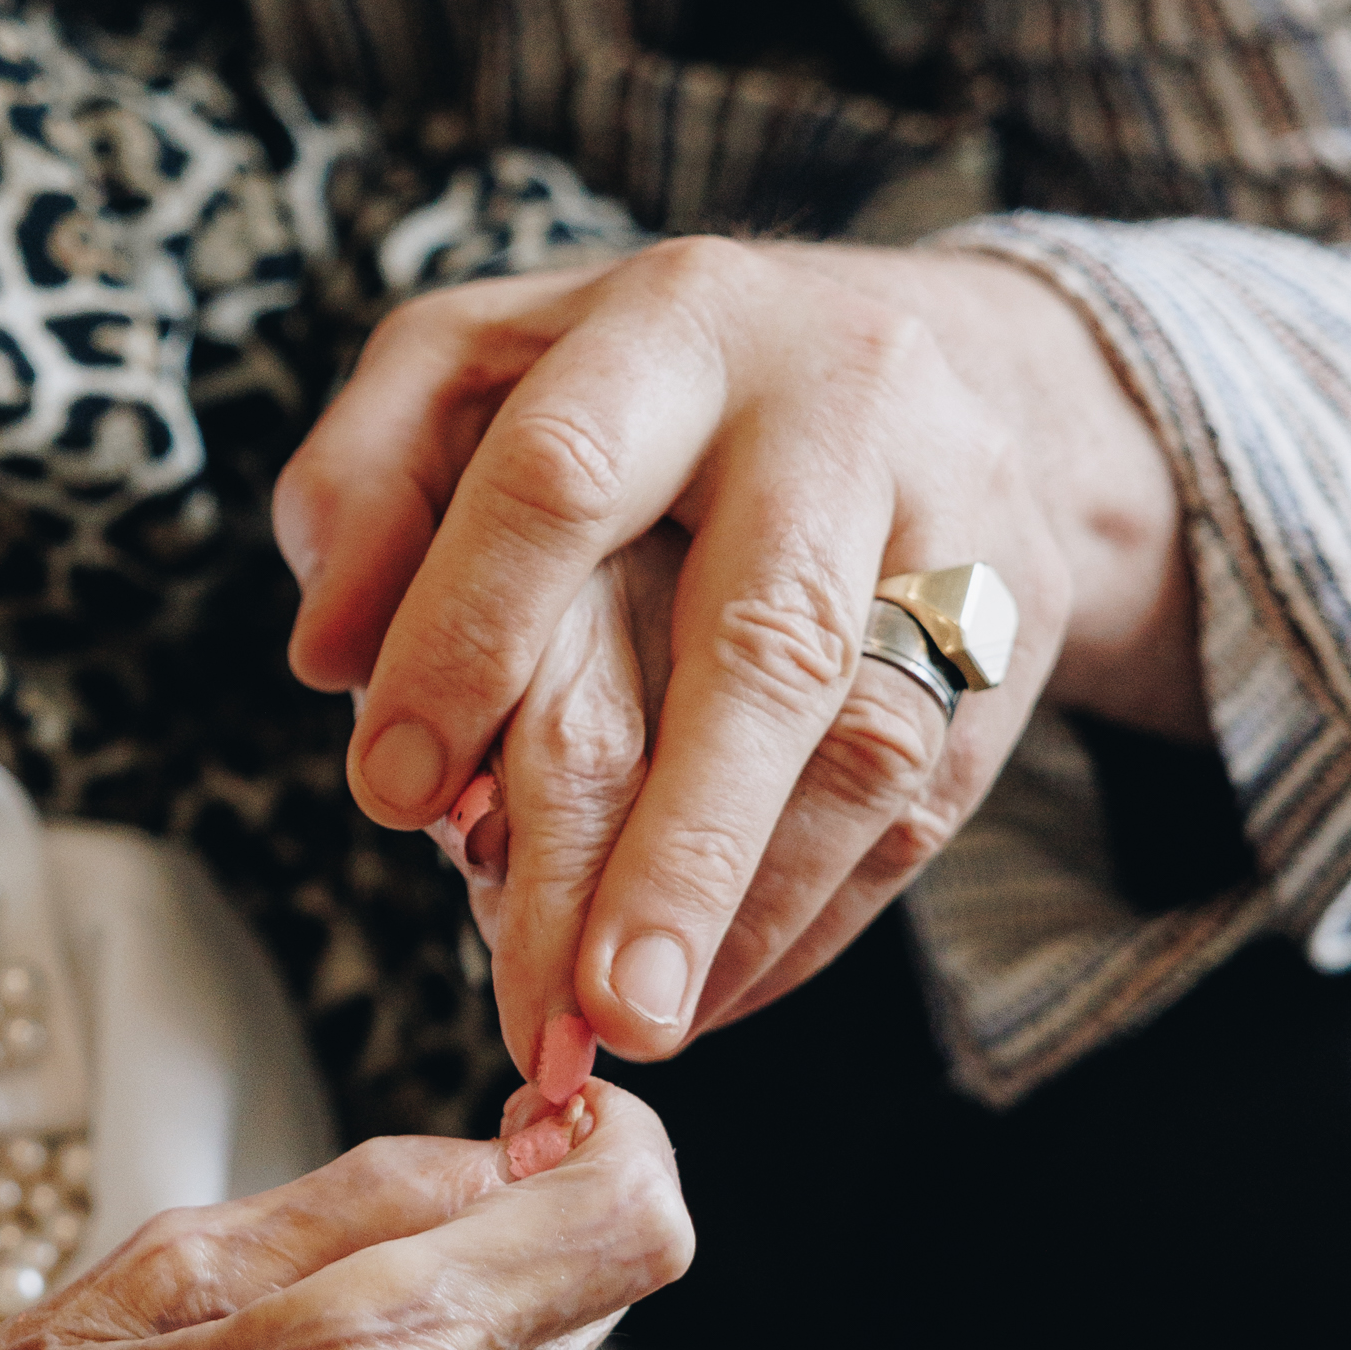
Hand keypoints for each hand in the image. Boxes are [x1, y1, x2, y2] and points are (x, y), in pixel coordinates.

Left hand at [274, 237, 1203, 1083]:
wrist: (905, 356)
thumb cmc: (636, 385)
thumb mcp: (472, 369)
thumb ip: (366, 481)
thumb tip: (326, 658)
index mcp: (675, 324)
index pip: (563, 481)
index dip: (469, 639)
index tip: (393, 796)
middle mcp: (841, 408)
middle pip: (767, 644)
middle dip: (674, 843)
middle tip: (592, 1003)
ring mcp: (960, 520)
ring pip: (870, 743)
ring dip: (750, 908)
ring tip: (647, 1024)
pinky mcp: (1023, 625)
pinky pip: (928, 800)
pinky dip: (813, 914)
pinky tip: (715, 991)